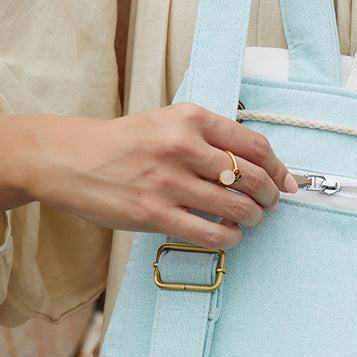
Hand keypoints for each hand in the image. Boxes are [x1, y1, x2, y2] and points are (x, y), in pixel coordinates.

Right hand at [0, 104, 296, 249]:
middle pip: (251, 177)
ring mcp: (168, 181)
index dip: (278, 168)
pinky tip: (228, 236)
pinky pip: (209, 232)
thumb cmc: (122, 142)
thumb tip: (256, 164)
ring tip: (248, 220)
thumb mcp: (166, 121)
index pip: (254, 145)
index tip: (286, 182)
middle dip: (269, 196)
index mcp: (190, 118)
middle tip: (269, 205)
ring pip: (235, 207)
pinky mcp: (154, 213)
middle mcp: (182, 146)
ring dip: (251, 219)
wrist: (69, 158)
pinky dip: (228, 238)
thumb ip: (208, 136)